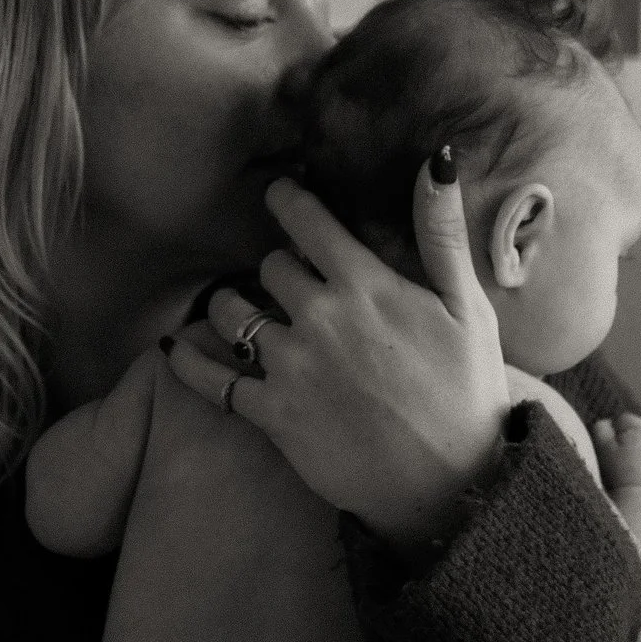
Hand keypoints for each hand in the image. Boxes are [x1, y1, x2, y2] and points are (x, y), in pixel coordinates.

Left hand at [161, 158, 513, 543]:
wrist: (453, 482)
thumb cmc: (466, 390)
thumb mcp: (468, 306)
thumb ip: (442, 232)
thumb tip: (438, 159)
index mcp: (365, 285)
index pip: (307, 219)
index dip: (288, 200)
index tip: (279, 193)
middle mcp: (319, 317)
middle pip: (270, 266)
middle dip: (280, 268)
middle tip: (291, 281)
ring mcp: (291, 366)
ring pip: (233, 312)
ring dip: (234, 306)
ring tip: (246, 312)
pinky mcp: (272, 414)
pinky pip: (212, 380)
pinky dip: (187, 362)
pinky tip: (172, 349)